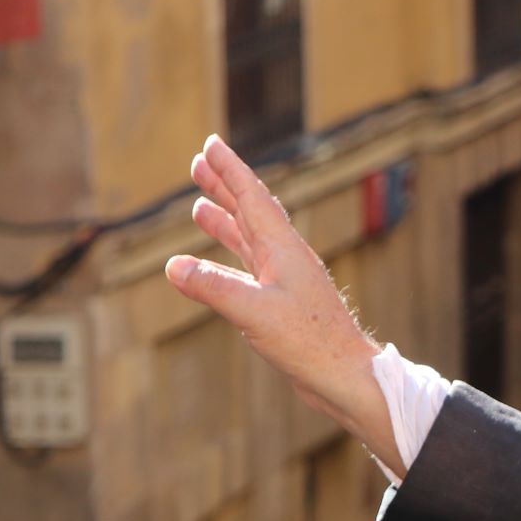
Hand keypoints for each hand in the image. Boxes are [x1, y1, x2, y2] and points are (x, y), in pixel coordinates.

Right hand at [165, 135, 399, 470]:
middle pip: (250, 212)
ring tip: (199, 206)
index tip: (210, 144)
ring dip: (226, 220)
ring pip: (250, 239)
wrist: (346, 377)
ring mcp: (287, 280)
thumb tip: (173, 267)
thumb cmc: (310, 343)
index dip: (229, 169)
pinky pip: (252, 268)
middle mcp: (286, 258)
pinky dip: (232, 257)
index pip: (252, 197)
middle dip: (224, 186)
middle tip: (198, 164)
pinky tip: (217, 266)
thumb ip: (214, 288)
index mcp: (283, 249)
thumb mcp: (255, 313)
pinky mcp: (285, 303)